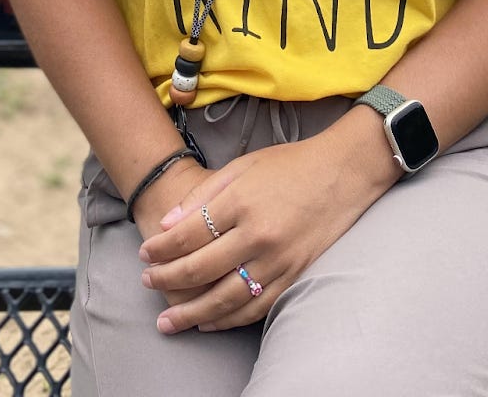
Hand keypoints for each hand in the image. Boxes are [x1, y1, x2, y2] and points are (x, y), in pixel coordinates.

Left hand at [136, 127, 393, 333]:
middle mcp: (258, 235)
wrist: (343, 173)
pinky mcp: (293, 276)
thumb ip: (203, 194)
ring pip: (224, 299)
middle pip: (200, 269)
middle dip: (167, 280)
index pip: (187, 235)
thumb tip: (166, 224)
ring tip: (167, 321)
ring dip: (191, 314)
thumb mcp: (242, 165)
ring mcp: (277, 260)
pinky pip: (255, 308)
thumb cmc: (290, 164)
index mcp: (241, 202)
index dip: (160, 248)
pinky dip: (227, 320)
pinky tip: (207, 323)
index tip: (144, 254)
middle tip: (147, 283)